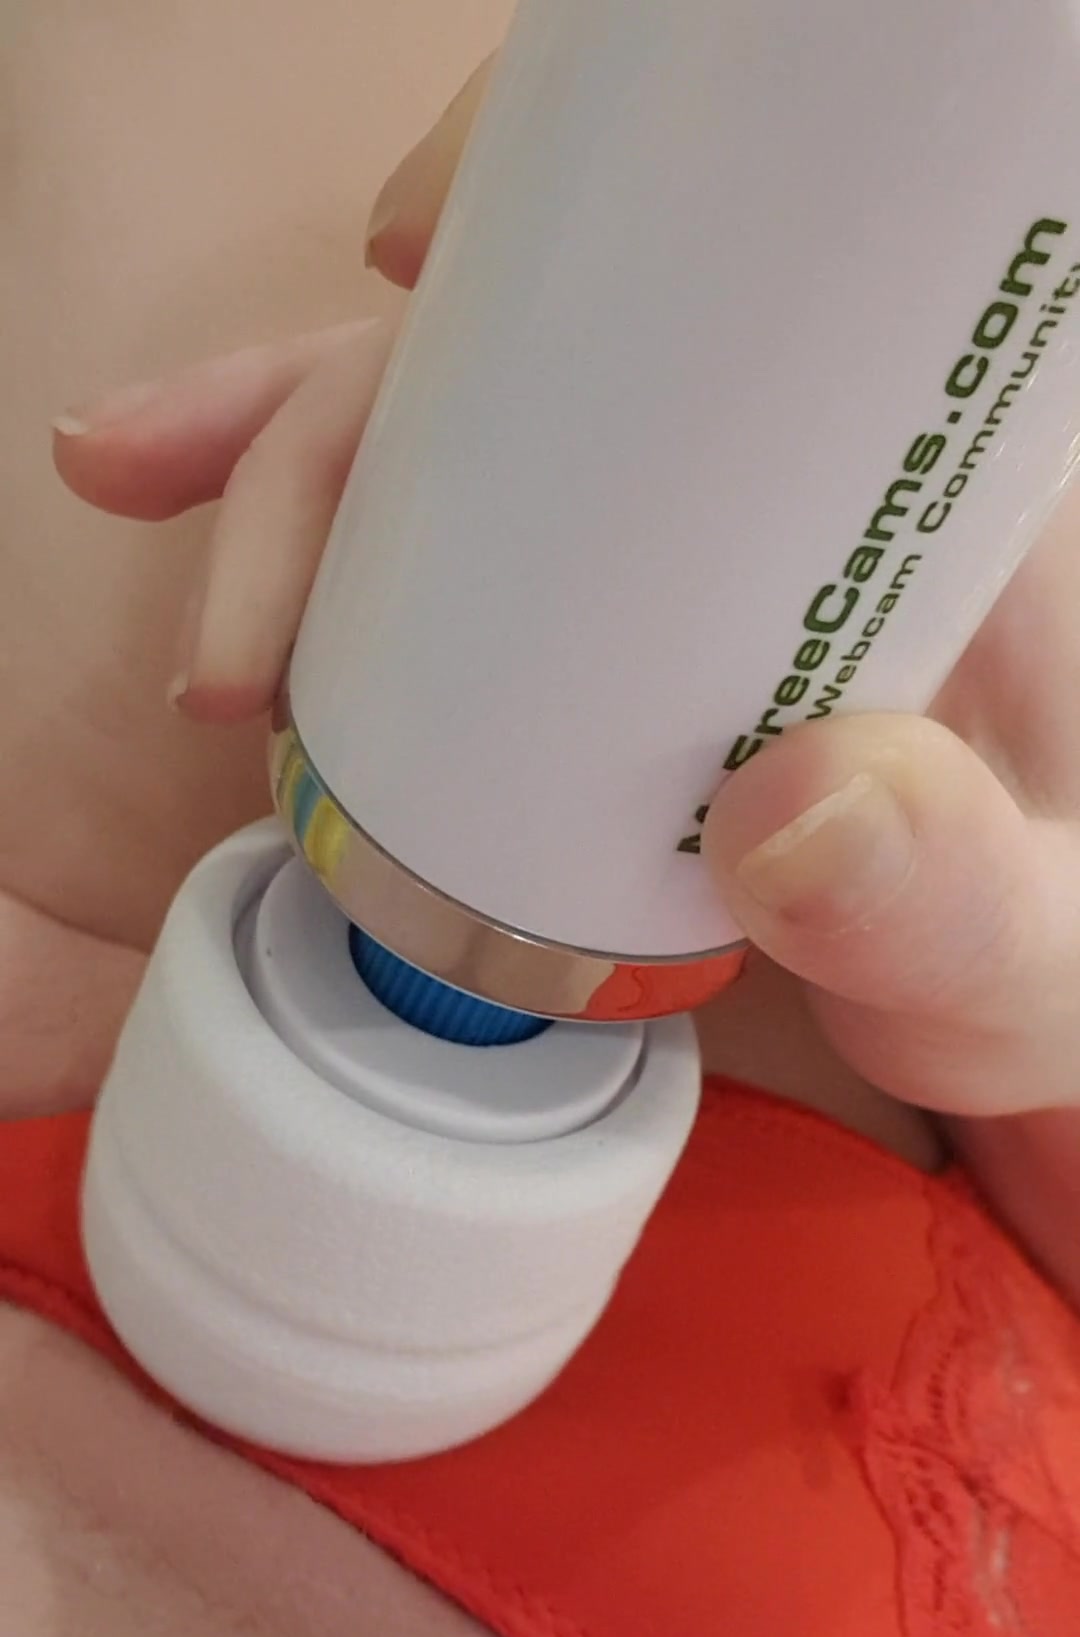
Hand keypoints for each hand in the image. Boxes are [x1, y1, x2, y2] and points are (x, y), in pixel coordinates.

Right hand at [53, 59, 1079, 1299]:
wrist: (1010, 1008)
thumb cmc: (1041, 957)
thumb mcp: (1028, 946)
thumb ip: (950, 894)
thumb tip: (786, 805)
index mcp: (899, 475)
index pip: (726, 261)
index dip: (556, 215)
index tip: (415, 263)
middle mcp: (771, 480)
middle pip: (533, 358)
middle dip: (340, 420)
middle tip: (252, 624)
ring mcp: (675, 559)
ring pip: (456, 448)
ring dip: (291, 504)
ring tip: (219, 656)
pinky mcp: (608, 640)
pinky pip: (448, 562)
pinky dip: (329, 589)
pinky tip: (257, 657)